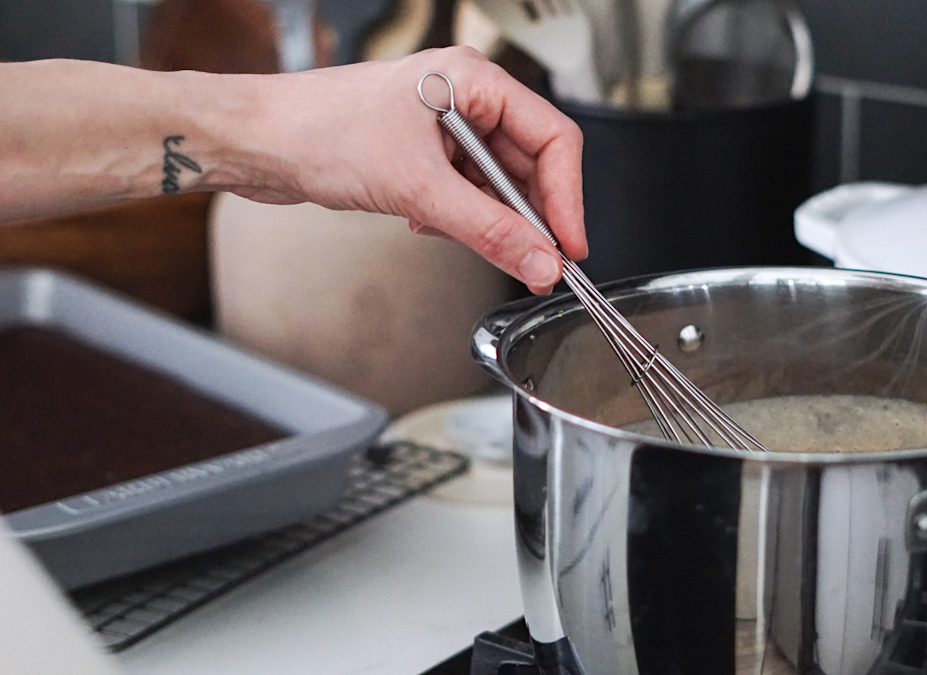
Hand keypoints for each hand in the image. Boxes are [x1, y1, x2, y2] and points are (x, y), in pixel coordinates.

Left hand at [237, 46, 586, 293]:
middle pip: (529, 165)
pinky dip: (455, 218)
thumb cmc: (318, 131)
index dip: (567, 198)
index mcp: (474, 80)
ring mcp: (444, 126)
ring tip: (451, 232)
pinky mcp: (422, 154)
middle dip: (525, 217)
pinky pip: (465, 193)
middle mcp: (465, 98)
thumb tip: (539, 261)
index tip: (568, 247)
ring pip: (497, 186)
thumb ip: (488, 231)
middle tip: (531, 262)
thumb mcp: (418, 189)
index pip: (553, 139)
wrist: (256, 143)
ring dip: (484, 220)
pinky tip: (422, 221)